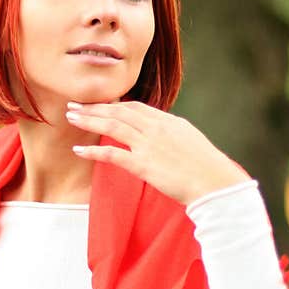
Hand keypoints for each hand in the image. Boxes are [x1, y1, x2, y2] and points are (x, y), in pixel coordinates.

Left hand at [66, 100, 251, 205]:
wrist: (216, 184)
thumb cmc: (208, 170)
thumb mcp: (191, 144)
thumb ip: (173, 137)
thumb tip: (164, 139)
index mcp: (169, 122)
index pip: (136, 107)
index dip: (115, 104)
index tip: (99, 104)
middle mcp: (157, 128)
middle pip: (120, 111)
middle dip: (95, 106)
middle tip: (75, 104)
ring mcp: (149, 145)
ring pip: (112, 125)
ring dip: (89, 119)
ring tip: (72, 117)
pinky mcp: (143, 164)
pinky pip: (112, 153)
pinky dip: (93, 151)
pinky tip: (78, 150)